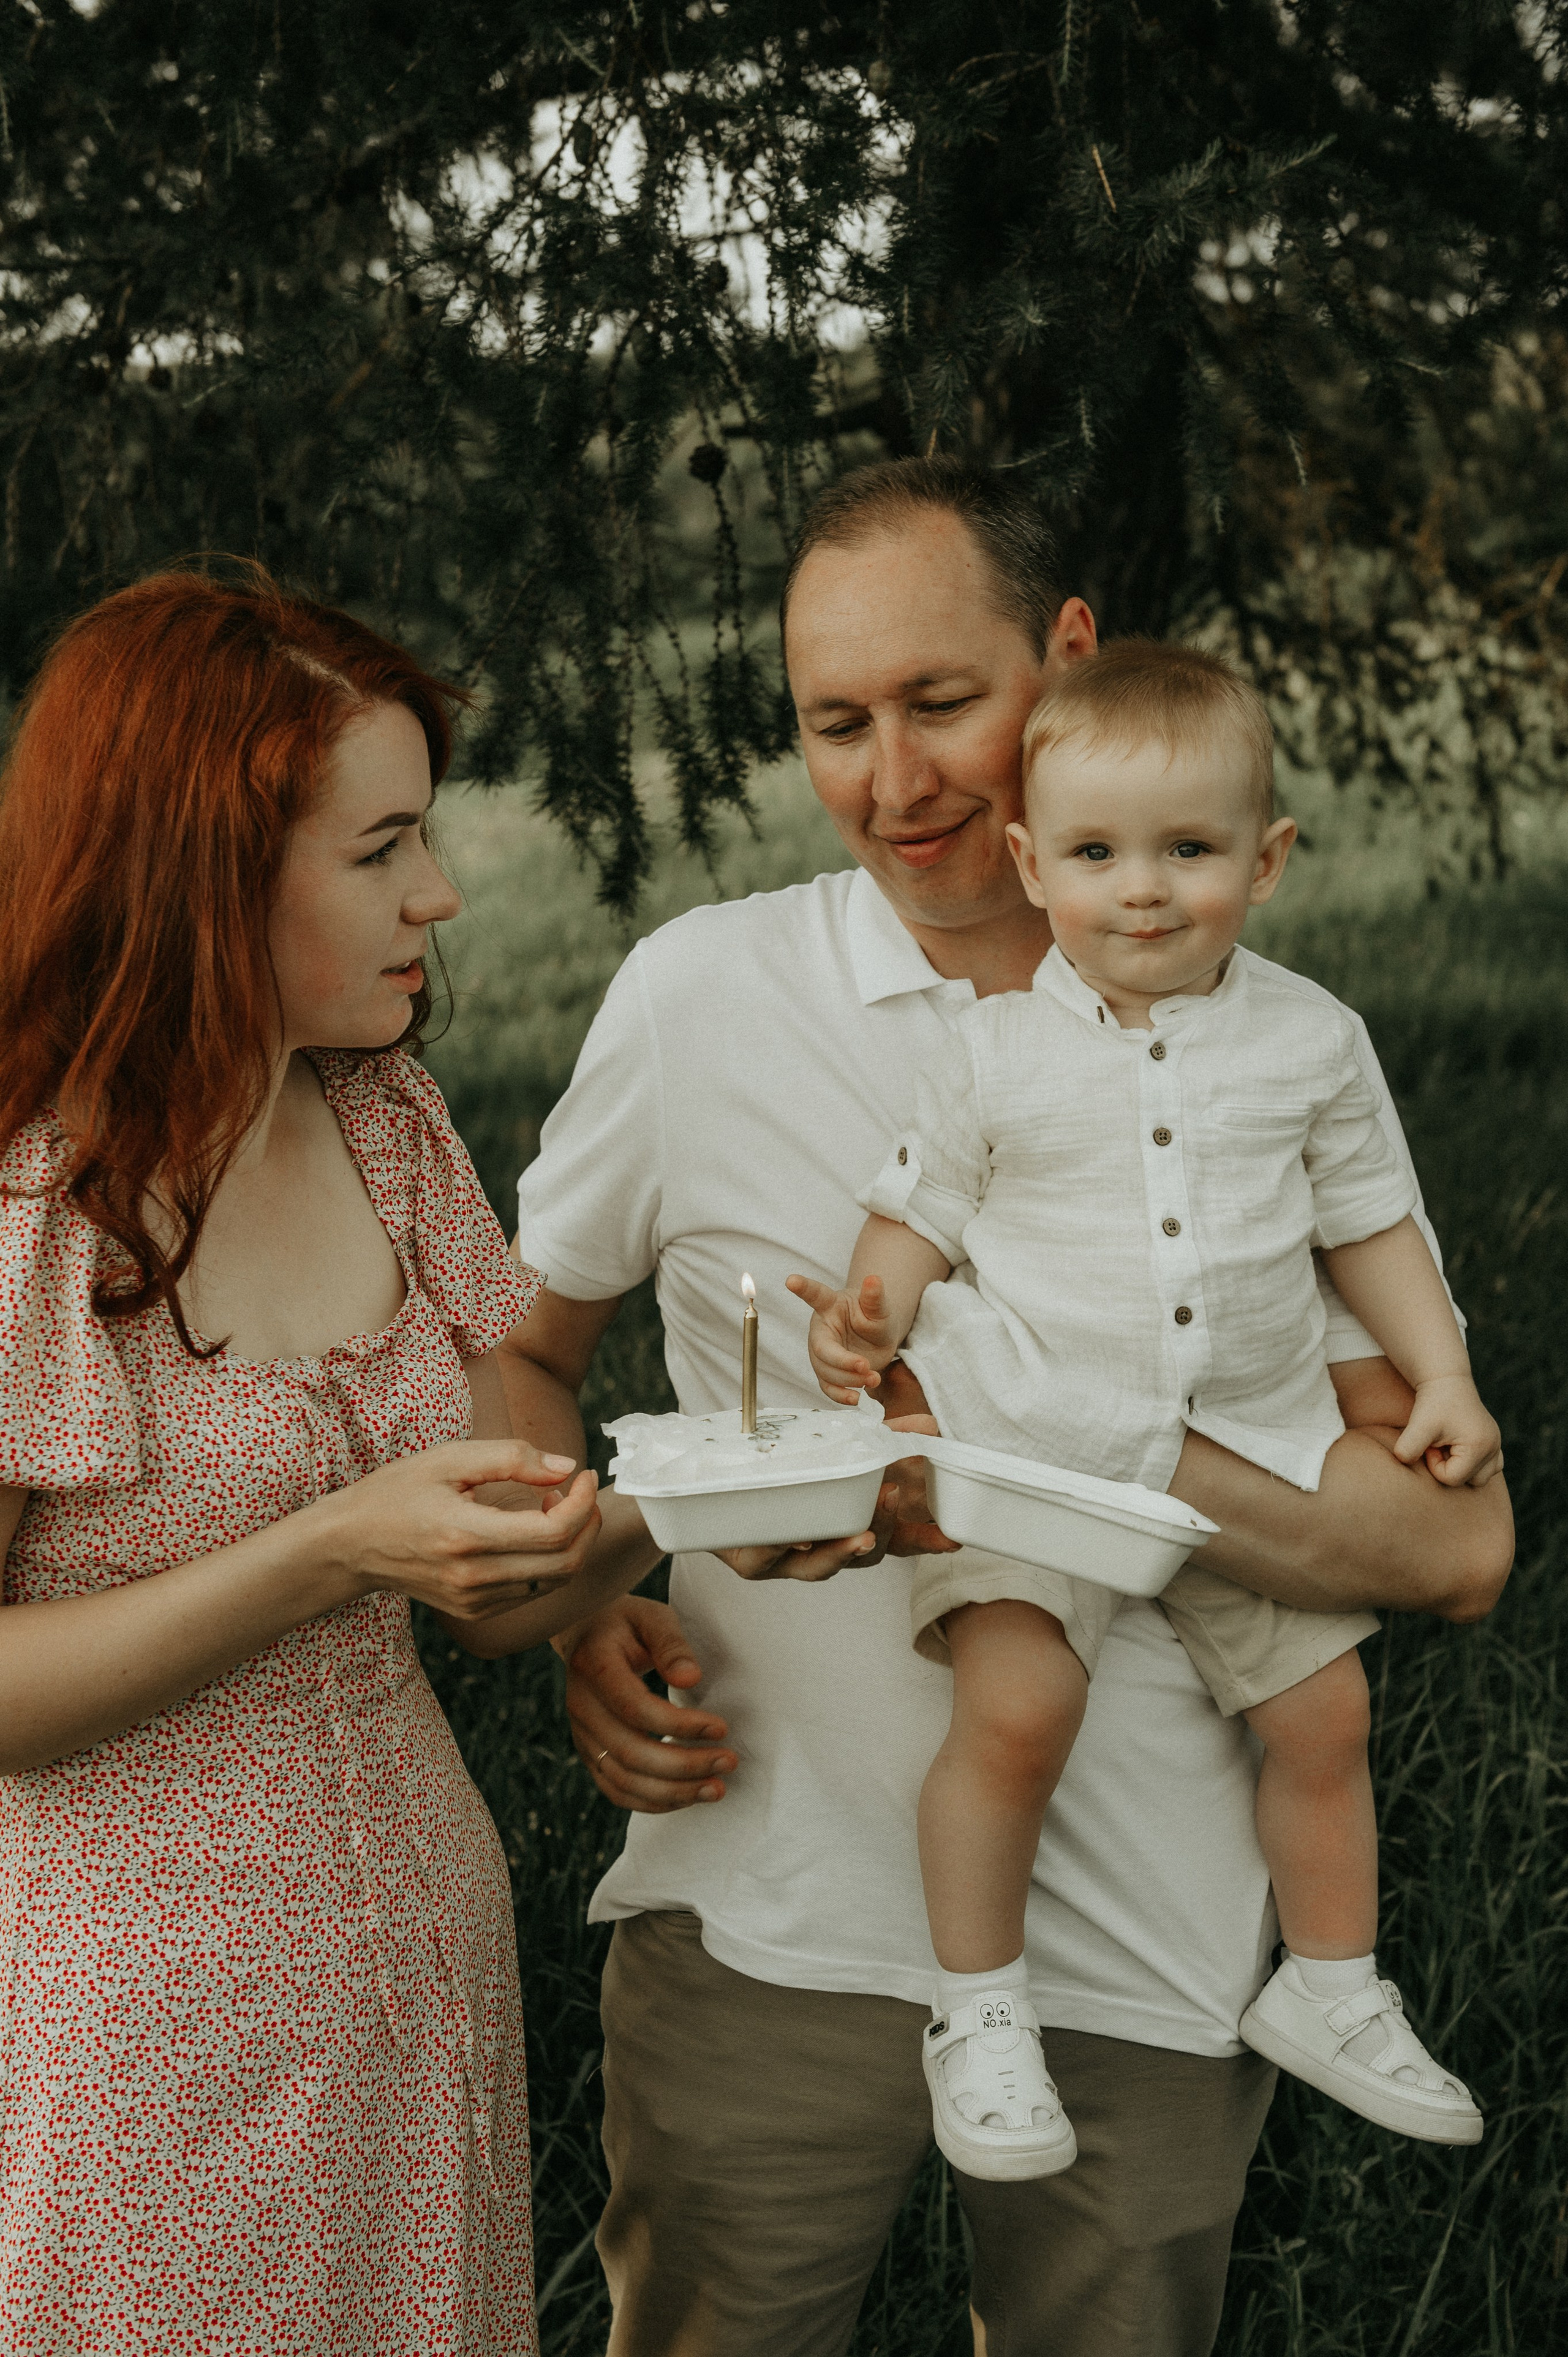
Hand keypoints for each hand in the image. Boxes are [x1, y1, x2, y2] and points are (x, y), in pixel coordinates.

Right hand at [310, 1438, 601, 1618]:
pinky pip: (531, 1591)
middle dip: (588, 1523)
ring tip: (552, 1504)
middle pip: (565, 1563)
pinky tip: (531, 1531)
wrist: (350, 1545)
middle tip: (579, 1490)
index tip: (585, 1474)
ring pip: (554, 1581)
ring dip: (571, 1543)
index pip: (554, 1531)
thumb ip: (511, 1458)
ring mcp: (475, 1601)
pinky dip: (548, 1561)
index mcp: (466, 1535)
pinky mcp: (475, 1612)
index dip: (583, 1502)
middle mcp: (473, 1578)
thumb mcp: (448, 1459)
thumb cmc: (396, 1492)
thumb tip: (566, 1466)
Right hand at [556, 1596, 738, 1812]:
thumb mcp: (653, 1617)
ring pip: (623, 1781)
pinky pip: (617, 1790)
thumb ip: (671, 1644)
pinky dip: (653, 1801)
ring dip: (673, 1792)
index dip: (679, 1725)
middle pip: (630, 1753)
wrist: (586, 1633)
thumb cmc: (628, 1623)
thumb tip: (691, 1679)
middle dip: (684, 1765)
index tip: (722, 1727)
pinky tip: (688, 1796)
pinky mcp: (590, 1753)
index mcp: (594, 1666)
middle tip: (729, 1762)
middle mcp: (581, 1705)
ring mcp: (582, 1734)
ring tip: (716, 1788)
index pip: (635, 1708)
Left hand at [713, 1430, 959, 1582]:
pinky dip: (778, 1545)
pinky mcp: (749, 1561)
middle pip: (863, 1557)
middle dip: (880, 1530)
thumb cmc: (784, 1475)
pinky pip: (764, 1557)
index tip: (952, 1540)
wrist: (713, 1492)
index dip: (924, 1543)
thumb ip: (881, 1442)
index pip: (896, 1543)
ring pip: (817, 1567)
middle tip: (890, 1497)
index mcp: (847, 1530)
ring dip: (838, 1551)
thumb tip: (929, 1423)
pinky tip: (793, 1535)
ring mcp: (787, 1562)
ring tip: (856, 1533)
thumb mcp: (834, 1453)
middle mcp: (823, 1552)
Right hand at [786, 1271, 900, 1404]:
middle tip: (866, 1366)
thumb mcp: (879, 1308)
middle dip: (842, 1361)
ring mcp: (821, 1353)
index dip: (803, 1288)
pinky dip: (840, 1395)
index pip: (816, 1295)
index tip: (791, 1280)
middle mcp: (821, 1330)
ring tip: (874, 1377)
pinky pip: (827, 1387)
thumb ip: (875, 1297)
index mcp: (831, 1306)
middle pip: (822, 1349)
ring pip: (826, 1371)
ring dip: (849, 1379)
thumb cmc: (874, 1318)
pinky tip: (856, 1399)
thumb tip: (874, 1278)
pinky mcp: (827, 1372)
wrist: (878, 1339)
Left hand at [1395, 1374, 1504, 1487]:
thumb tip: (1404, 1463)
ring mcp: (1497, 1445)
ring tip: (1448, 1445)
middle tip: (1438, 1444)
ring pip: (1479, 1478)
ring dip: (1461, 1467)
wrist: (1446, 1381)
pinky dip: (1472, 1463)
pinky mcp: (1494, 1443)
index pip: (1452, 1479)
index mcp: (1480, 1446)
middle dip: (1448, 1467)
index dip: (1434, 1465)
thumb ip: (1407, 1448)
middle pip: (1468, 1481)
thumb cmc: (1432, 1403)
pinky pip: (1488, 1467)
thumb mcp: (1417, 1425)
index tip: (1429, 1444)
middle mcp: (1494, 1447)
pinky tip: (1457, 1446)